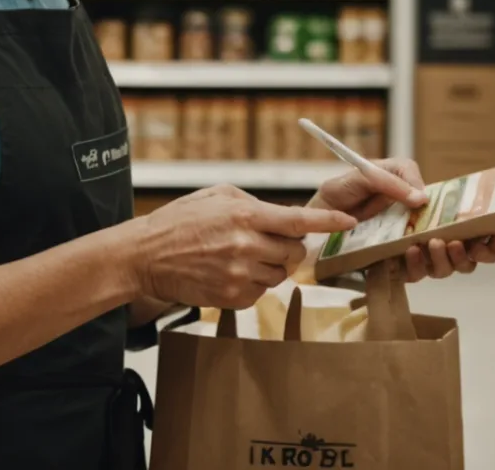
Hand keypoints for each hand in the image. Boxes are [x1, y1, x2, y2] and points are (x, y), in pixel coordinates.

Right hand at [126, 184, 354, 309]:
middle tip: (270, 242)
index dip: (327, 223)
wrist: (146, 255)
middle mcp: (245, 245)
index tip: (348, 223)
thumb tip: (285, 216)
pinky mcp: (232, 298)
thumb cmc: (180, 221)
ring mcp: (239, 275)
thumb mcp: (218, 196)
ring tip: (241, 256)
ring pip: (280, 275)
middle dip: (289, 248)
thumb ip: (254, 204)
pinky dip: (254, 283)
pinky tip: (231, 271)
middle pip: (294, 253)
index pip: (297, 221)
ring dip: (271, 267)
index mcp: (245, 215)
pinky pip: (261, 292)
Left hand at [312, 158, 494, 282]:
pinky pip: (416, 275)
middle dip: (481, 252)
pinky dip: (421, 265)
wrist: (312, 217)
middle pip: (468, 253)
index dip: (491, 233)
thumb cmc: (343, 191)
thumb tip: (423, 198)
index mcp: (428, 209)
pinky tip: (415, 251)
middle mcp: (425, 234)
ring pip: (447, 268)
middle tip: (477, 243)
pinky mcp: (392, 269)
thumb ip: (397, 176)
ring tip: (439, 243)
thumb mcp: (369, 171)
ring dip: (450, 259)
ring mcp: (410, 253)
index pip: (468, 224)